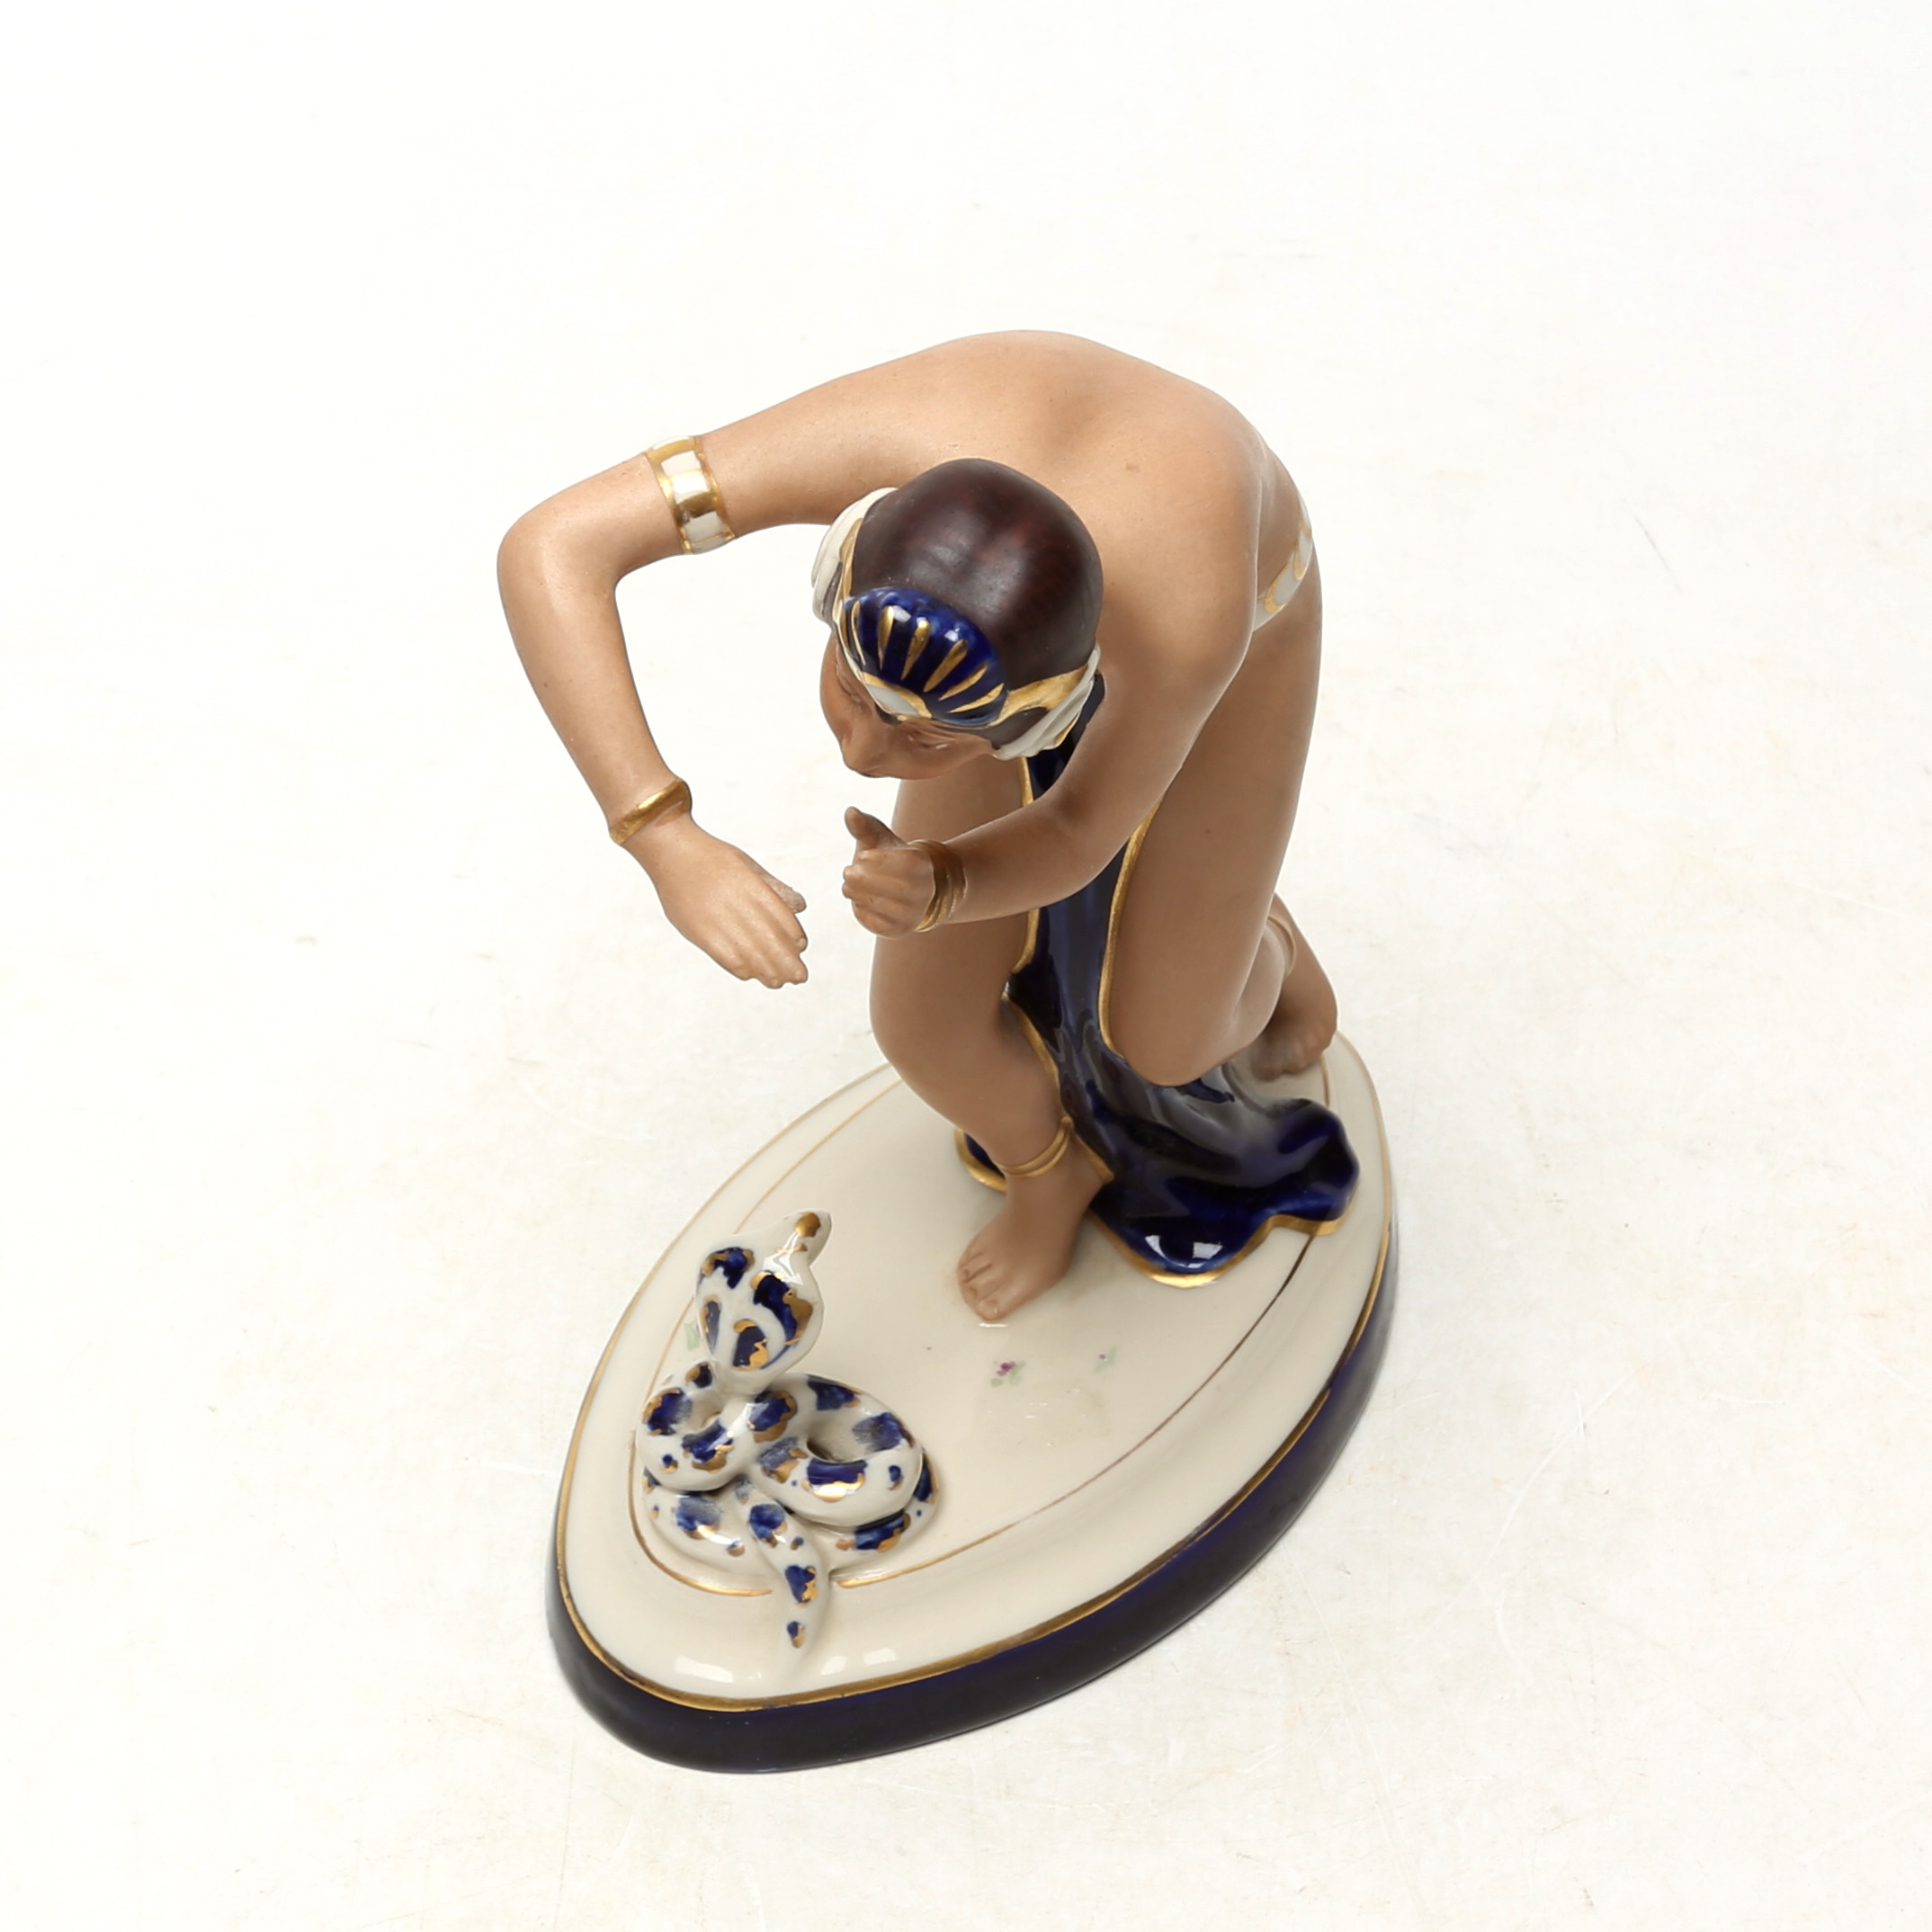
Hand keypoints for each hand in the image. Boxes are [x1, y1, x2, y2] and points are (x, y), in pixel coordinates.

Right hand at [633, 816, 808, 985]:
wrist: (673, 853)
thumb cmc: (714, 859)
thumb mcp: (749, 866)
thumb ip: (774, 888)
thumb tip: (800, 907)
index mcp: (754, 887)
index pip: (783, 920)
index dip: (794, 938)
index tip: (801, 949)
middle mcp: (738, 905)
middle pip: (770, 942)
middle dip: (787, 963)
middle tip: (799, 977)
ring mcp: (718, 920)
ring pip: (751, 954)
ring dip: (767, 971)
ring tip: (778, 982)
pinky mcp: (700, 932)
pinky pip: (726, 957)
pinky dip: (741, 968)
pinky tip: (751, 975)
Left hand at [842, 808, 939, 937]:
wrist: (902, 891)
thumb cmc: (886, 860)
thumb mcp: (878, 841)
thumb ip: (864, 826)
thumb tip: (850, 812)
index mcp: (923, 864)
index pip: (908, 864)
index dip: (882, 860)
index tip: (862, 855)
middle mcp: (926, 890)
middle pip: (902, 888)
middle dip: (869, 880)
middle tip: (848, 872)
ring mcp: (915, 913)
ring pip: (890, 908)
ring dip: (862, 896)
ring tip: (848, 887)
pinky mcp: (900, 930)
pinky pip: (881, 925)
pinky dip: (864, 913)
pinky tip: (858, 902)